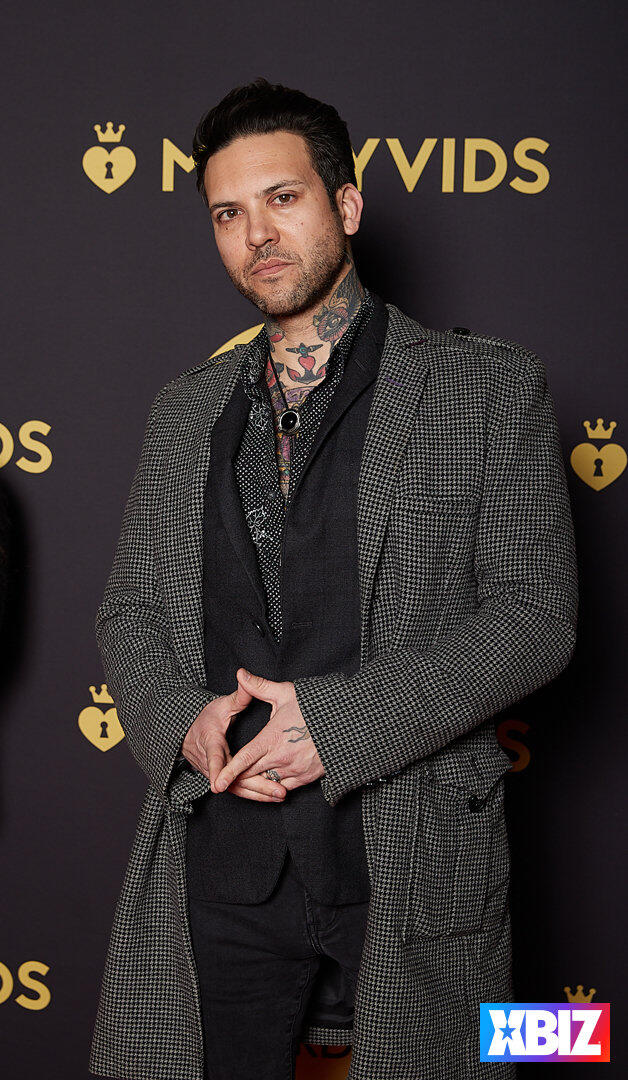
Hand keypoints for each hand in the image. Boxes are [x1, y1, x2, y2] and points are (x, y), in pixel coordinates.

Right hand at [181, 684, 287, 802]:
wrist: (187, 733)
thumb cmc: (206, 717)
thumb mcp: (221, 705)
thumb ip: (237, 696)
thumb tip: (246, 678)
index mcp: (210, 741)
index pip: (213, 758)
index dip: (217, 771)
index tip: (219, 785)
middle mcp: (210, 762)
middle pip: (231, 780)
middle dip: (255, 787)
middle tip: (277, 790)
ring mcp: (214, 773)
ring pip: (235, 788)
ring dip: (257, 793)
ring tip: (280, 794)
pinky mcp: (220, 779)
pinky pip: (236, 789)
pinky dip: (253, 793)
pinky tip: (271, 795)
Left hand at [213, 668, 324, 793]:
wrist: (346, 722)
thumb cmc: (315, 707)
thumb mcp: (285, 693)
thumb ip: (259, 686)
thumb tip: (240, 673)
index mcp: (272, 739)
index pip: (244, 759)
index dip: (229, 772)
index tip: (217, 783)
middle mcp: (281, 758)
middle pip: (251, 775)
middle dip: (239, 778)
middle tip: (228, 779)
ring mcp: (295, 770)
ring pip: (268, 783)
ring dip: (257, 782)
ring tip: (248, 779)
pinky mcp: (307, 777)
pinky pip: (285, 787)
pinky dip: (275, 785)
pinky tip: (271, 778)